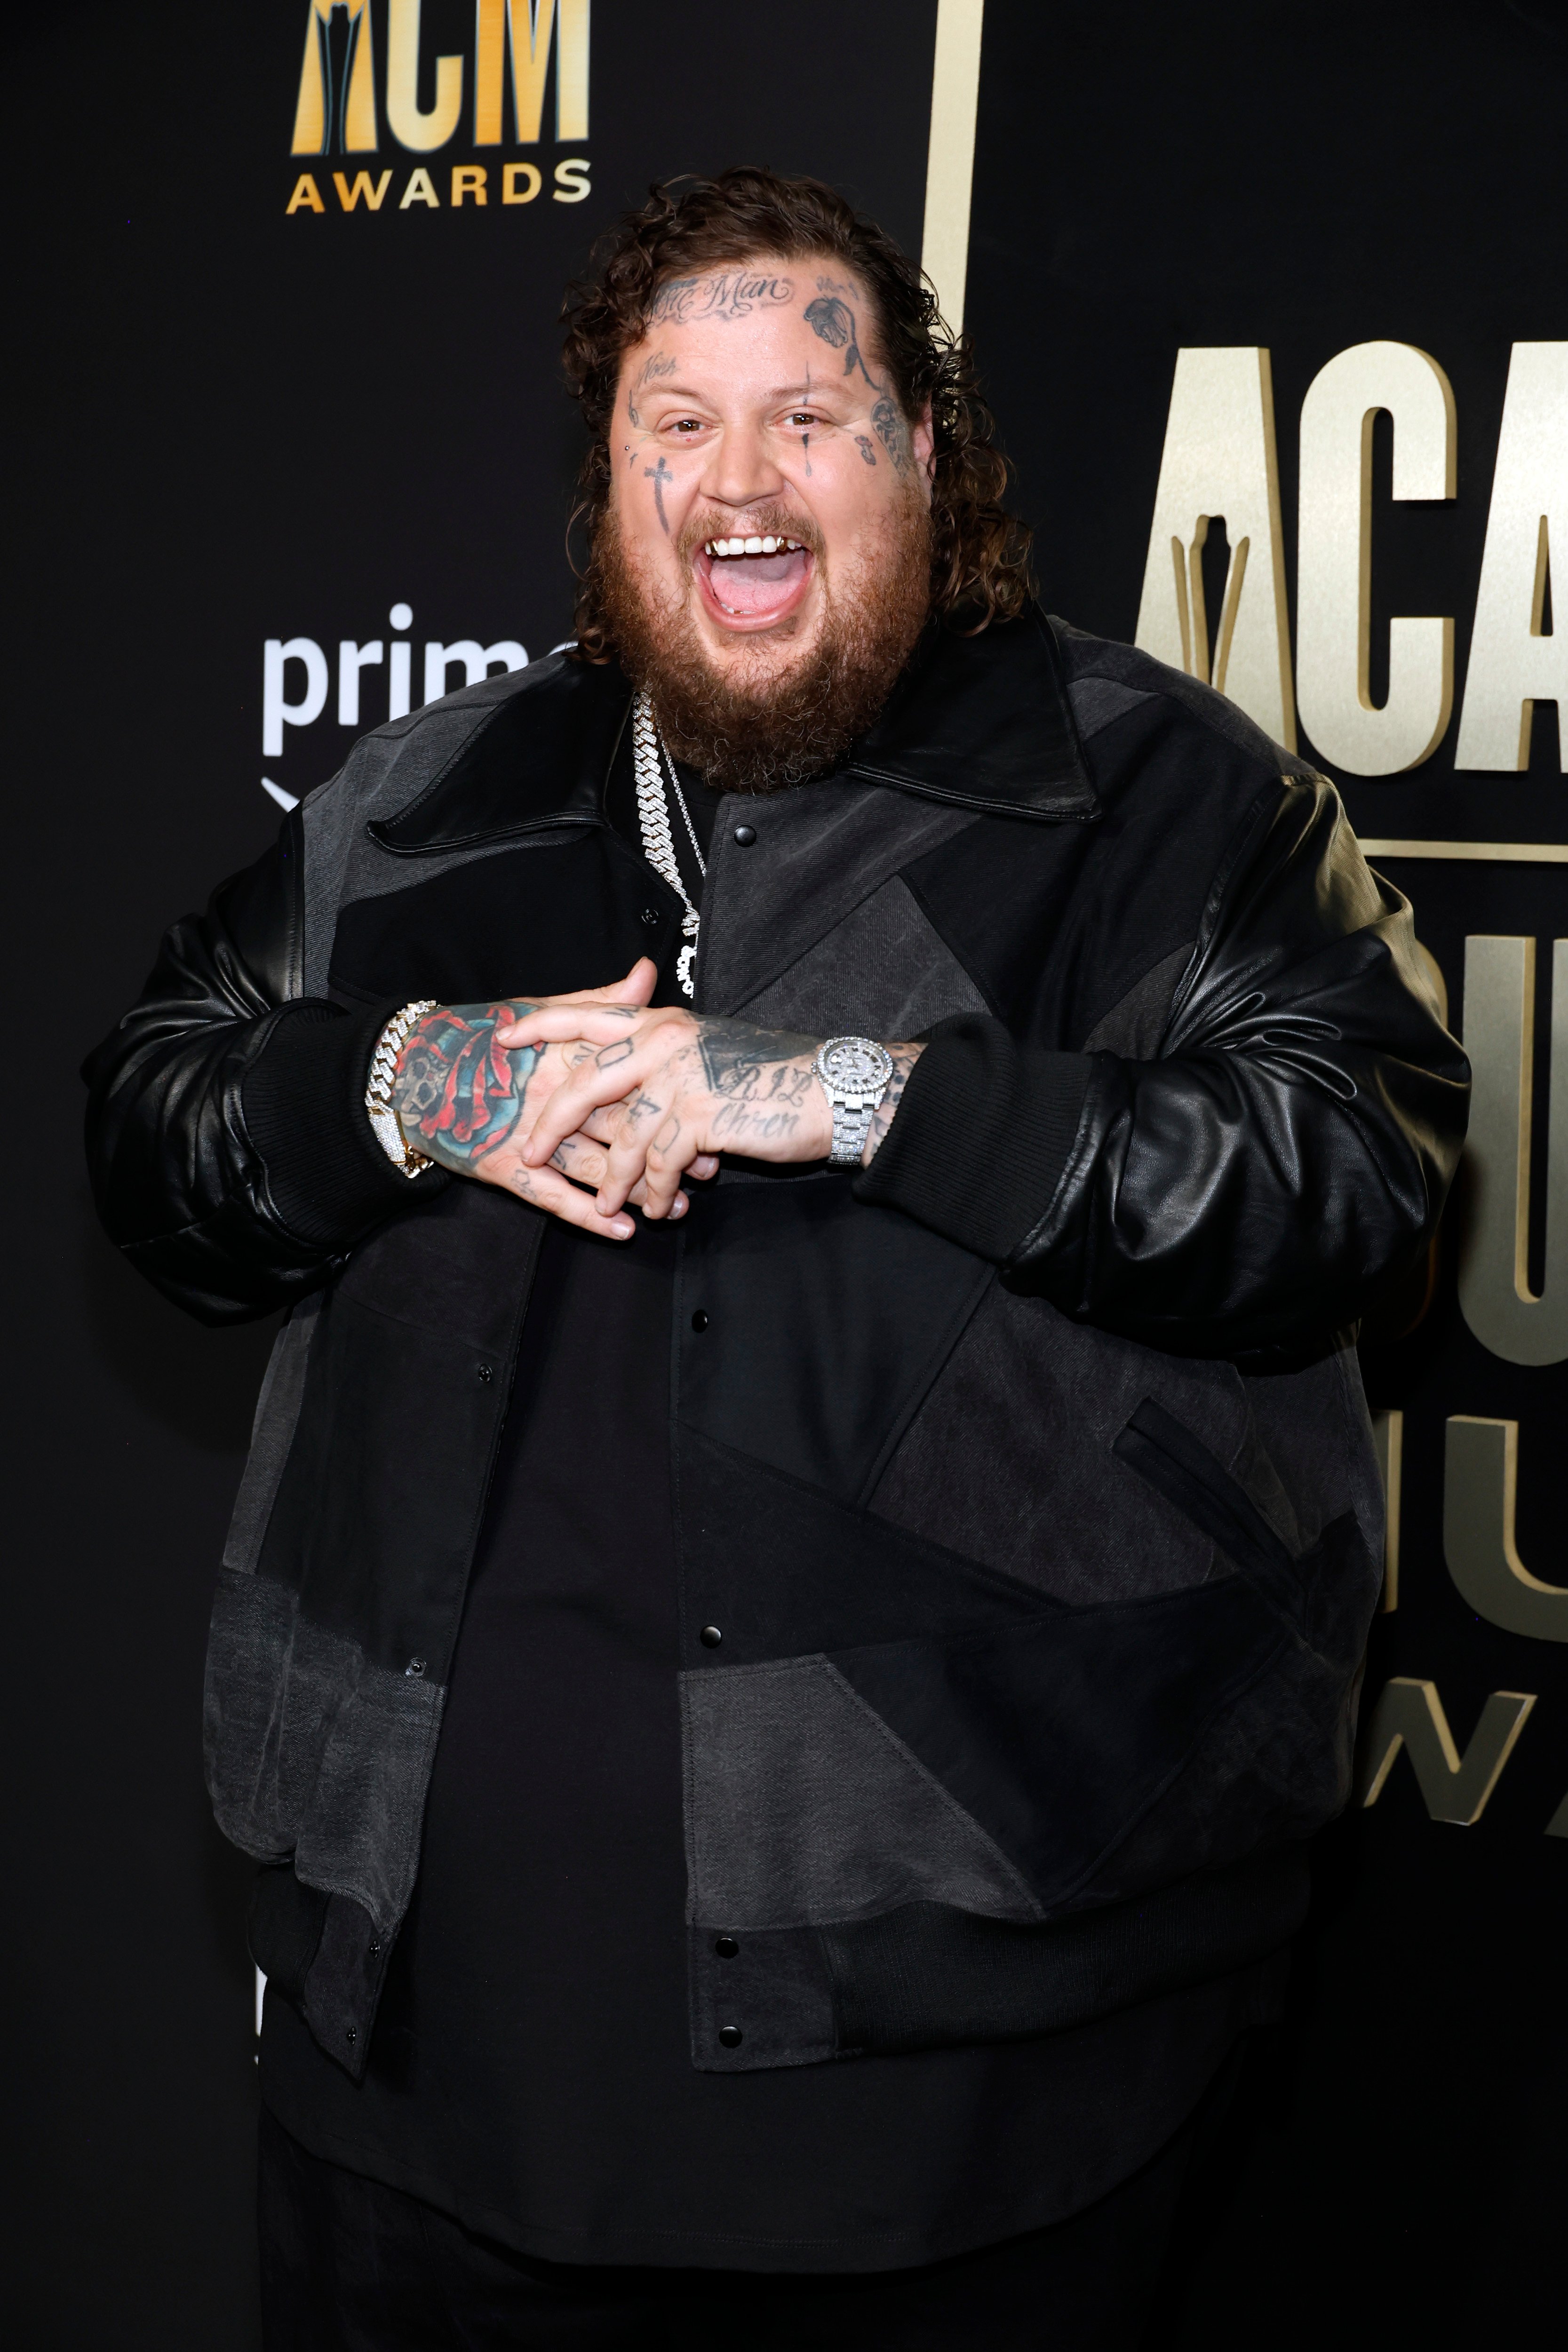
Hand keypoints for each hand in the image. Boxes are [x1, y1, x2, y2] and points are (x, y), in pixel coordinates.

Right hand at [390, 960, 718, 1239]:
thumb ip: (598, 1003)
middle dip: (666, 1151)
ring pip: (596, 1168)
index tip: (709, 1113)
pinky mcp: (503, 1168)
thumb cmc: (483, 1040)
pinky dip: (590, 1216)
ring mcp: (526, 1135)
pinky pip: (553, 1198)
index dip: (672, 1099)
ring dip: (638, 1190)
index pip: (630, 1078)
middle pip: (621, 1127)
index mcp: (564, 1054)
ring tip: (677, 1205)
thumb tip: (646, 973)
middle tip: (707, 1169)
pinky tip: (623, 1232)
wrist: (413, 1073)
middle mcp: (550, 1095)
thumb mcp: (539, 1013)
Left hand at [498, 1005, 922, 1223]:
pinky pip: (659, 1164)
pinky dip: (656, 1192)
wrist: (831, 1090)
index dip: (541, 1026)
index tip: (502, 1039)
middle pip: (585, 1084)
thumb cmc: (774, 1076)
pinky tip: (662, 1208)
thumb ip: (665, 1061)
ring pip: (624, 1137)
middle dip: (552, 1125)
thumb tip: (629, 1088)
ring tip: (620, 1205)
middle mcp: (665, 1041)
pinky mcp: (700, 1114)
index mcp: (663, 1022)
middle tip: (528, 1155)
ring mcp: (681, 1075)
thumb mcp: (710, 1052)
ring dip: (618, 1180)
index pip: (588, 1014)